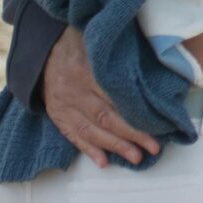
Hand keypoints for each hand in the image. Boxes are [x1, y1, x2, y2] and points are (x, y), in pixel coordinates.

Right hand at [40, 26, 160, 167]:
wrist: (43, 49)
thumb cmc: (81, 42)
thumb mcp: (99, 40)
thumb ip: (120, 53)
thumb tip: (155, 63)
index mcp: (87, 69)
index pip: (116, 96)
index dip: (137, 113)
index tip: (159, 123)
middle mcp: (74, 90)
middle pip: (106, 117)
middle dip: (131, 135)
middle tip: (153, 147)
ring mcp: (63, 105)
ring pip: (91, 131)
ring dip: (114, 147)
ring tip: (135, 158)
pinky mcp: (57, 115)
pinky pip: (73, 136)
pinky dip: (88, 150)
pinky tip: (103, 162)